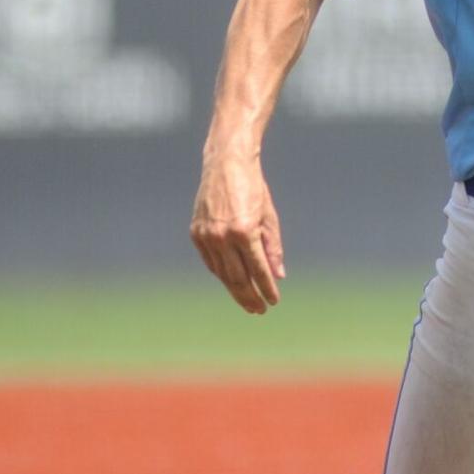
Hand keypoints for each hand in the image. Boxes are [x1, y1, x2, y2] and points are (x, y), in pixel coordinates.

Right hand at [190, 156, 284, 314]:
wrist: (226, 163)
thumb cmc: (253, 187)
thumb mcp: (269, 216)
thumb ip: (273, 248)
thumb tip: (277, 276)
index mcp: (245, 231)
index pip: (258, 270)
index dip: (267, 288)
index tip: (273, 301)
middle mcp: (223, 236)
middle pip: (238, 278)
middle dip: (250, 297)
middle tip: (259, 310)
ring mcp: (207, 235)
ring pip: (222, 273)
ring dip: (236, 290)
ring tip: (248, 301)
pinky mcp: (196, 233)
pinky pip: (210, 262)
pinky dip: (221, 274)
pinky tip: (231, 282)